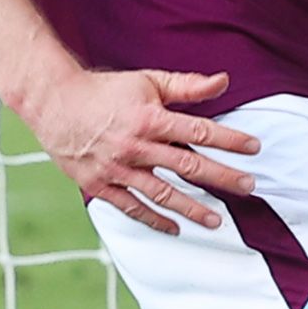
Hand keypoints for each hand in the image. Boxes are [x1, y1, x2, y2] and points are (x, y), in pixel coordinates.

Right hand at [24, 68, 256, 235]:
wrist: (52, 102)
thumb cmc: (105, 90)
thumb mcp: (146, 81)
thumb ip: (186, 85)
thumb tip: (223, 81)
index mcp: (149, 117)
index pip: (199, 131)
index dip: (230, 139)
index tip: (254, 148)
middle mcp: (136, 146)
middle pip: (188, 166)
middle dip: (222, 177)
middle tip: (249, 185)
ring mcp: (117, 169)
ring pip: (163, 194)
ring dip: (193, 208)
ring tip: (218, 220)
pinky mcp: (99, 185)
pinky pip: (131, 208)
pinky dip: (154, 220)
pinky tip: (175, 228)